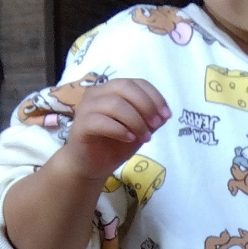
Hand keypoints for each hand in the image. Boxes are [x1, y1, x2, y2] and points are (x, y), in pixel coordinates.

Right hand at [50, 78, 168, 182]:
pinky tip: (130, 139)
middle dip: (146, 105)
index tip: (167, 115)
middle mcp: (98, 93)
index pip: (137, 83)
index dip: (155, 96)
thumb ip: (150, 120)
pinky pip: (101, 121)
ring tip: (145, 138)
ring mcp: (87, 107)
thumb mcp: (139, 131)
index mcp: (113, 90)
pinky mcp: (81, 125)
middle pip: (125, 87)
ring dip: (135, 121)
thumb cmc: (115, 145)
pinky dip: (120, 129)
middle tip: (156, 125)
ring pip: (114, 103)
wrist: (92, 166)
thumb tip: (164, 114)